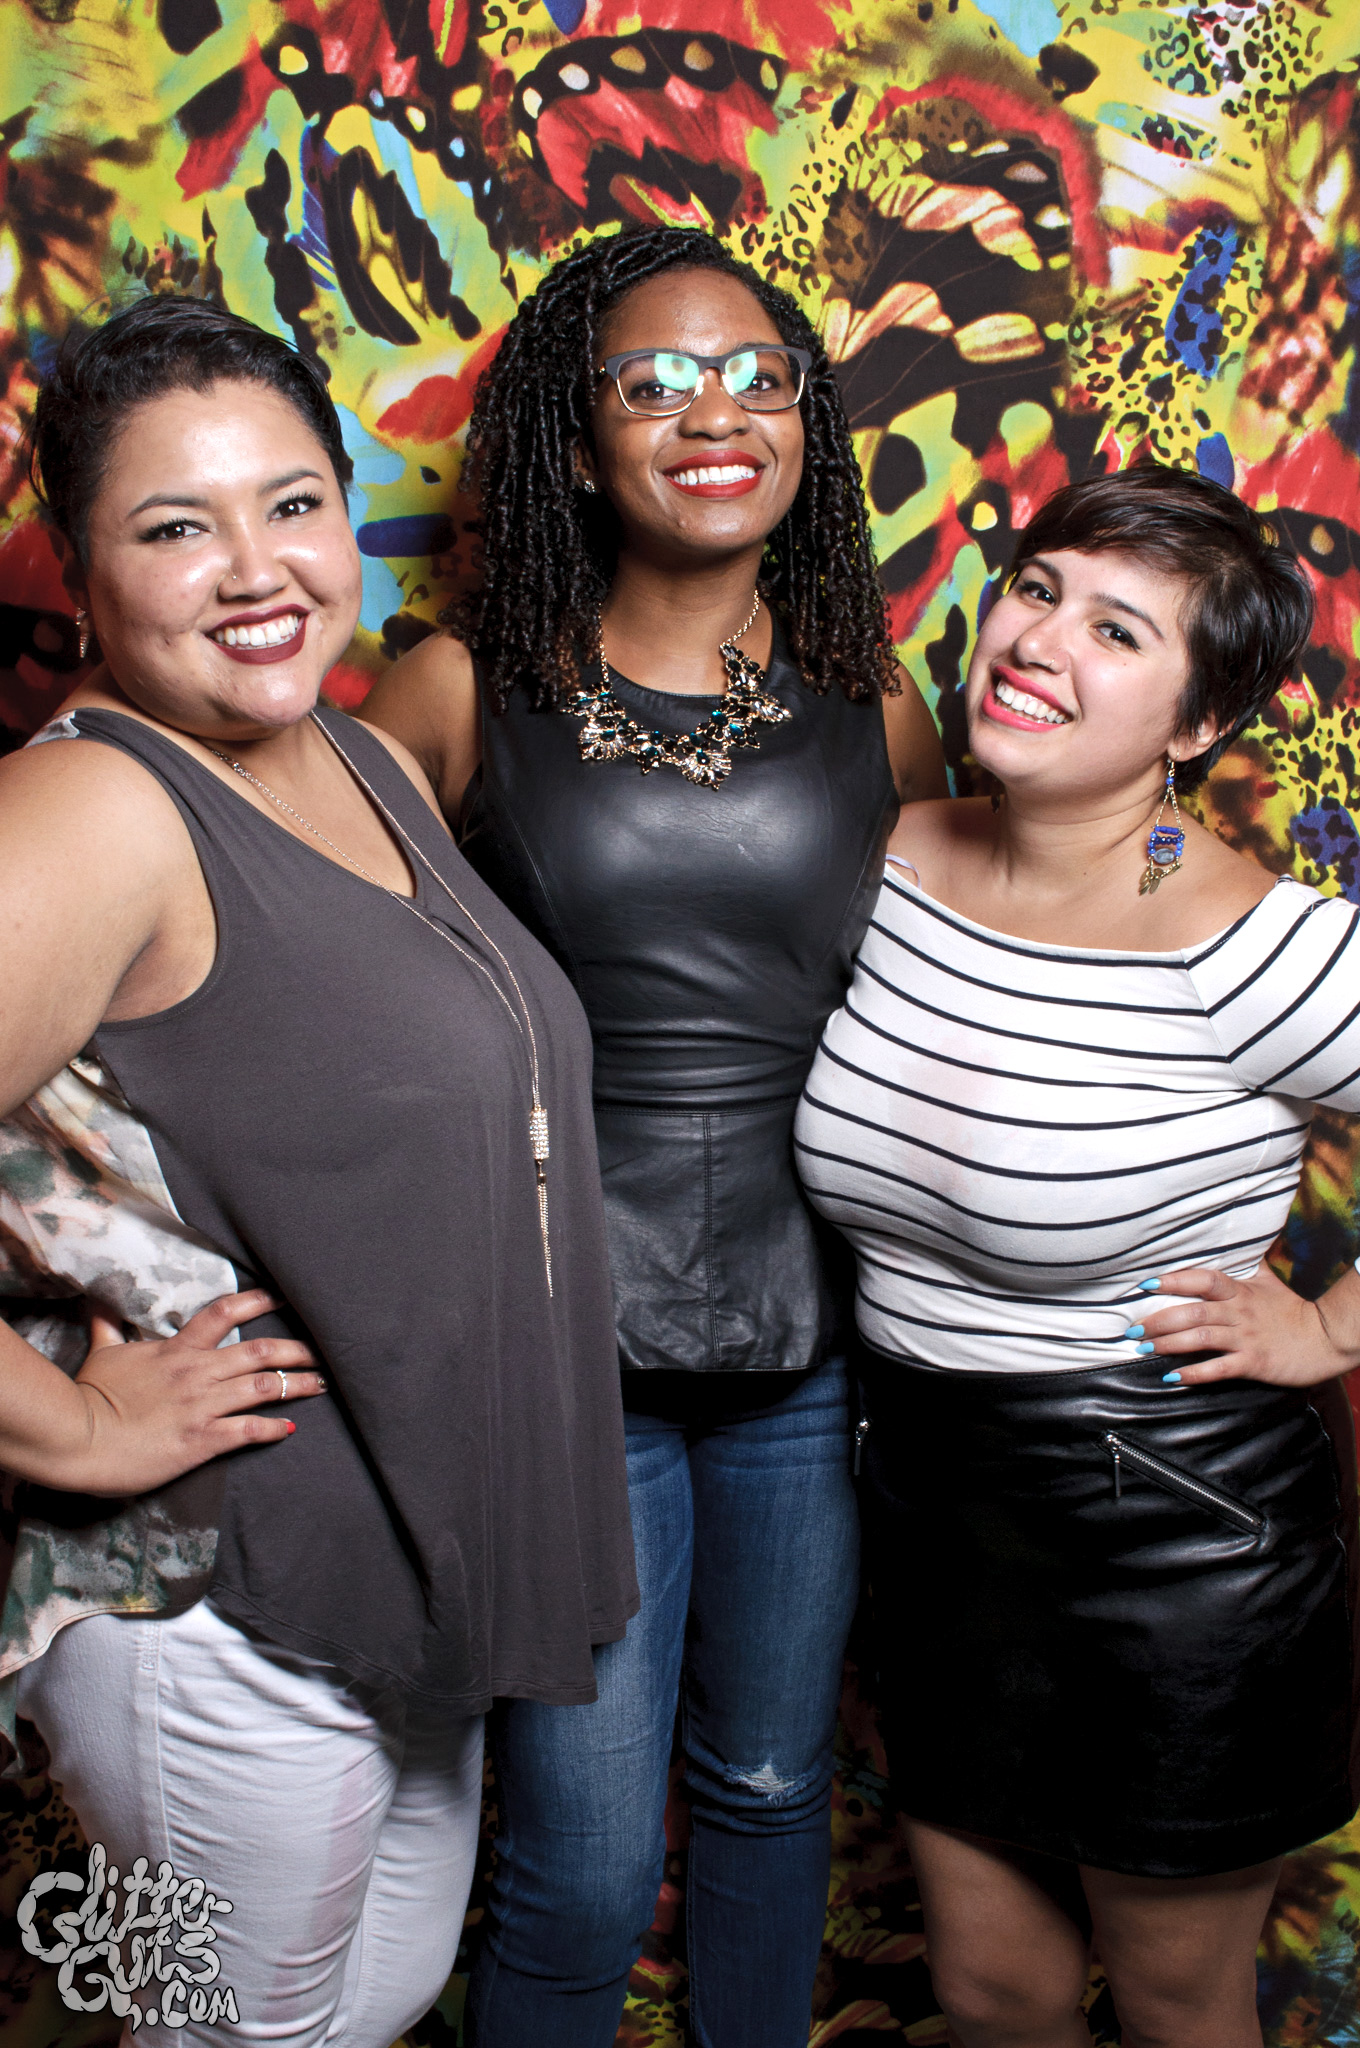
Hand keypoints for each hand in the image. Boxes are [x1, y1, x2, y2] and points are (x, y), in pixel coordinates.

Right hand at [58, 1290, 326, 1495]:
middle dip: (296, 1349)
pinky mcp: (201, 1440)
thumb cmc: (88, 1396)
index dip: (258, 1302)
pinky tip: (292, 1427)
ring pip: (263, 1388)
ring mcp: (202, 1406)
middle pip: (260, 1351)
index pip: (224, 1313)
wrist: (78, 1437)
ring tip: (322, 1383)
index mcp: (177, 1350)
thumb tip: (98, 1302)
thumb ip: (108, 1327)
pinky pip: (249, 1430)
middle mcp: (197, 1373)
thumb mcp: (102, 1354)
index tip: (283, 1298)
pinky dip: (274, 1428)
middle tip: (322, 1349)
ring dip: (297, 1385)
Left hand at [1131, 1263, 1359, 1388]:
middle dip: (1159, 1320)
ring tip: (1143, 1348)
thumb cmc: (1291, 1310)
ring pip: (1201, 1339)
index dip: (1174, 1280)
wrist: (1325, 1339)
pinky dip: (1194, 1374)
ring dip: (1168, 1344)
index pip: (1203, 1279)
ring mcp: (1246, 1338)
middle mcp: (1240, 1312)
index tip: (1146, 1284)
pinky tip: (1172, 1377)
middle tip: (1132, 1328)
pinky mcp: (1254, 1363)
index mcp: (1240, 1291)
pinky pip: (1218, 1368)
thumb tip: (1230, 1243)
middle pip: (1193, 1312)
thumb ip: (1244, 1266)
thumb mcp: (1268, 1282)